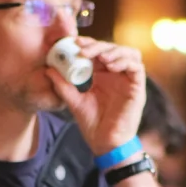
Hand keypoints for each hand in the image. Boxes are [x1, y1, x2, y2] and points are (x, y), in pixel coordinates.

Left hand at [47, 38, 146, 152]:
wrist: (105, 143)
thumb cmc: (92, 124)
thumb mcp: (74, 101)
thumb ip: (63, 85)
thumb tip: (48, 69)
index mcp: (103, 74)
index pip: (98, 51)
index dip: (89, 43)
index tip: (74, 43)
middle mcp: (117, 74)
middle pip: (112, 48)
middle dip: (98, 46)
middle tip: (83, 49)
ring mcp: (128, 80)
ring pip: (128, 53)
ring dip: (113, 50)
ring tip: (99, 57)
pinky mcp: (137, 87)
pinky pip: (137, 67)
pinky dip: (125, 62)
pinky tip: (111, 66)